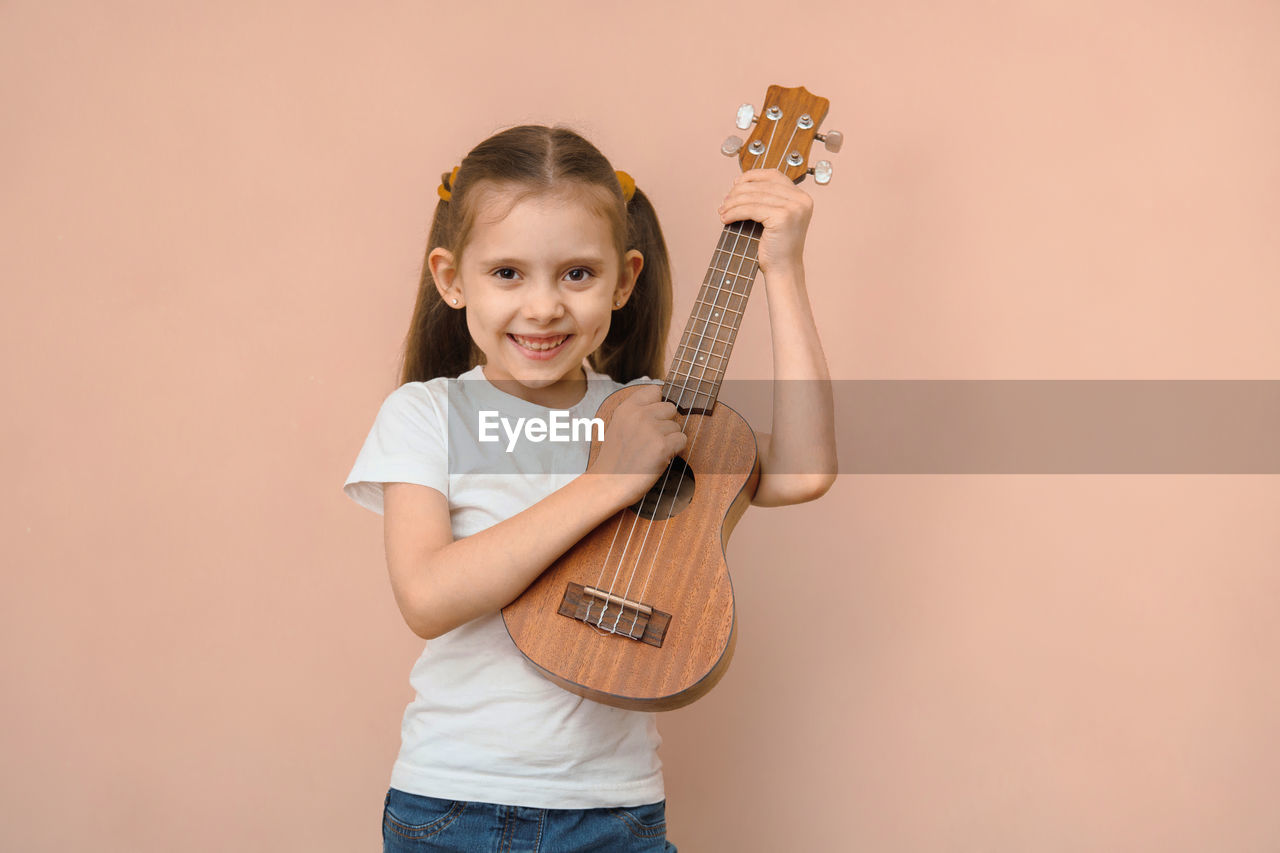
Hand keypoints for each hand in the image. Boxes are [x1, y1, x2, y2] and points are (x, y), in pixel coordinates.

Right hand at [585, 385, 686, 507]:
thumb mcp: (618, 426)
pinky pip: (682, 440)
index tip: (653, 419)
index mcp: (626, 408)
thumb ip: (637, 413)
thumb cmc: (615, 460)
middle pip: (670, 408)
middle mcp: (639, 415)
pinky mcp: (662, 446)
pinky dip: (675, 451)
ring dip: (670, 440)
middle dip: (666, 424)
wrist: (607, 485)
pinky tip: (659, 459)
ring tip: (652, 452)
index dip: (658, 405)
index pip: (654, 390)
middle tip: (652, 440)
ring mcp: (651, 429)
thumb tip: (662, 405)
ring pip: (677, 426)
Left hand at [716, 168, 812, 276]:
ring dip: (733, 203)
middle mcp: (801, 200)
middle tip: (724, 202)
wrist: (783, 270)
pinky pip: (751, 209)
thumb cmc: (776, 247)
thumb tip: (738, 183)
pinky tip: (726, 218)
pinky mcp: (783, 217)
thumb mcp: (773, 216)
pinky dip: (735, 212)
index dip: (752, 176)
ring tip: (722, 211)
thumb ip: (764, 198)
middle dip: (738, 192)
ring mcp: (794, 208)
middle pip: (762, 185)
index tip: (735, 184)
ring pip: (754, 197)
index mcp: (802, 197)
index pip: (774, 175)